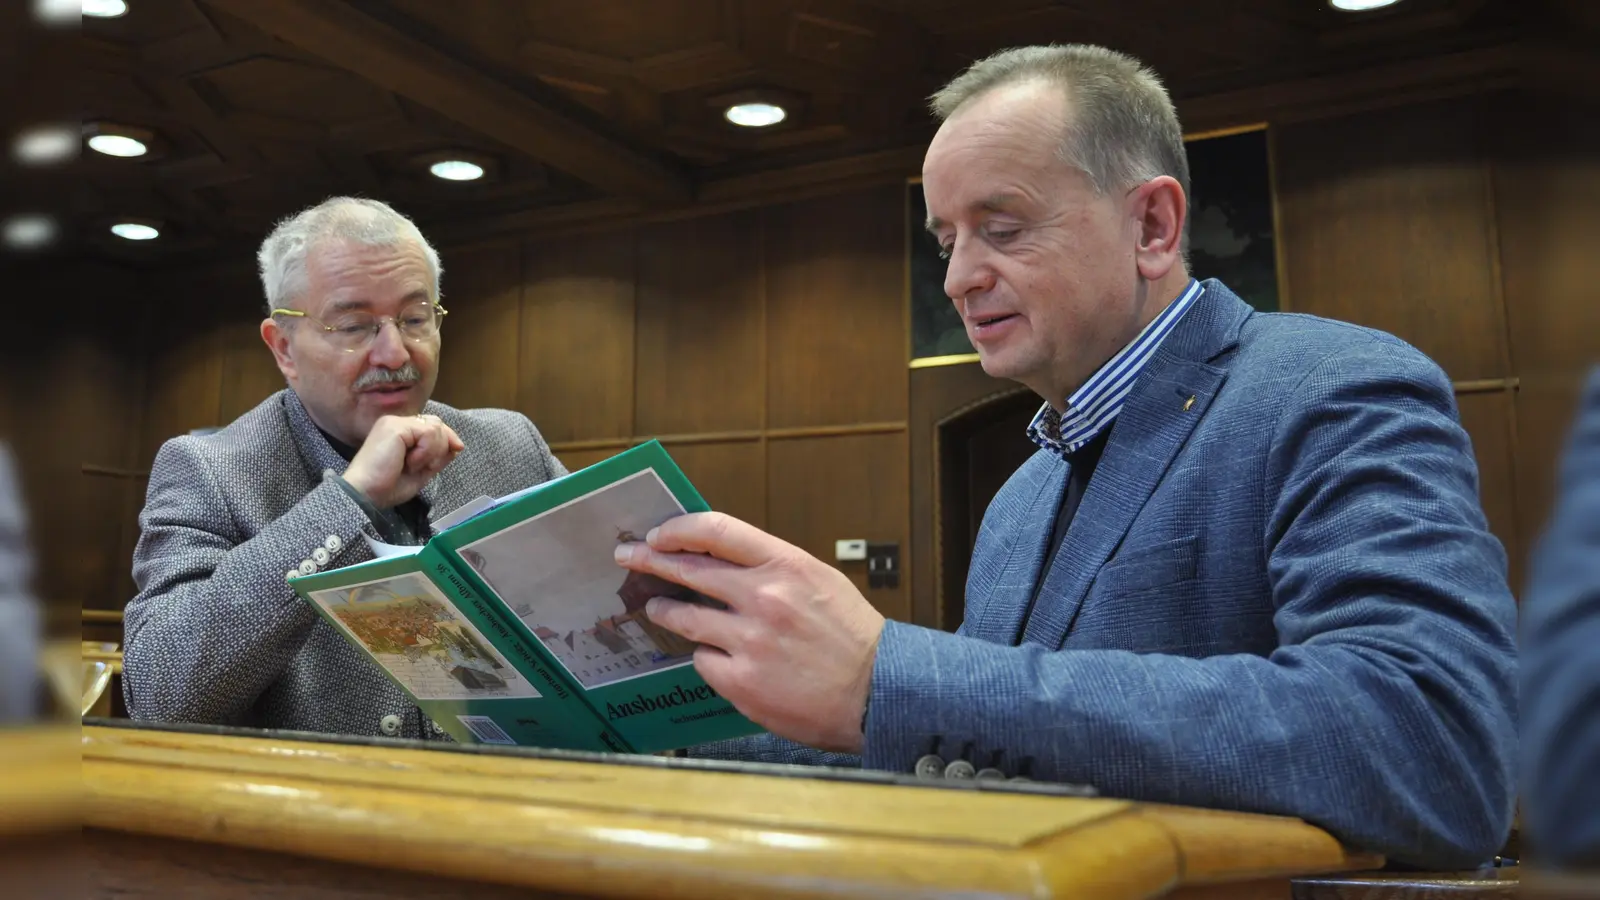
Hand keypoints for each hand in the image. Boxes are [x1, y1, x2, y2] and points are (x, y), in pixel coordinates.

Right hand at [343, 413, 463, 507]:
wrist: (366, 493)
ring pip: (435, 428)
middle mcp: (397, 423)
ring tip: (411, 465)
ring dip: (431, 452)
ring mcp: (395, 422)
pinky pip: (428, 433)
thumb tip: (457, 445)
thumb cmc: (388, 487)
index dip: (447, 438)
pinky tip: (409, 462)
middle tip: (425, 466)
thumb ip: (438, 457)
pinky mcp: (395, 426)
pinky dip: (425, 452)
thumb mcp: (421, 472)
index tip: (455, 451)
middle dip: (441, 446)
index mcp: (400, 432)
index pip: (433, 426)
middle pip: (437, 423)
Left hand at [612, 512, 884, 753]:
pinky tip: (718, 659)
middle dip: (650, 561)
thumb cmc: (851, 636)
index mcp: (786, 565)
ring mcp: (749, 642)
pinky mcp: (741, 682)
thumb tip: (720, 558)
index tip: (658, 533)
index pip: (717, 530)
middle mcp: (764, 598)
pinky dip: (706, 658)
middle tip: (628, 556)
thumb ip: (771, 568)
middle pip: (688, 569)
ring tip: (658, 610)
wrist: (878, 692)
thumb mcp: (818, 581)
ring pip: (684, 618)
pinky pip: (703, 661)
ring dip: (666, 612)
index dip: (678, 528)